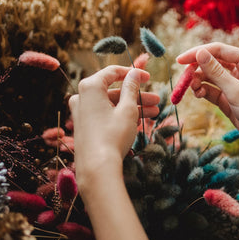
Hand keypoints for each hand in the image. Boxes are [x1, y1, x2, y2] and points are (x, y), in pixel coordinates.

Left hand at [68, 66, 159, 184]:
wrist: (97, 168)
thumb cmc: (113, 135)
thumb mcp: (128, 109)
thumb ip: (131, 88)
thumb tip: (134, 73)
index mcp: (90, 87)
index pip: (113, 72)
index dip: (133, 73)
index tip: (148, 78)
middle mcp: (82, 97)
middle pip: (114, 91)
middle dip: (137, 95)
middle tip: (156, 100)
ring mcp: (81, 112)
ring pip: (111, 104)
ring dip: (133, 107)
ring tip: (154, 113)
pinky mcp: (84, 126)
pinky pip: (105, 115)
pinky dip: (121, 116)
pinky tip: (139, 122)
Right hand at [177, 43, 238, 149]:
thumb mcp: (236, 91)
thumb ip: (216, 72)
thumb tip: (199, 53)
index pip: (218, 50)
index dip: (198, 53)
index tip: (180, 60)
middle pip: (212, 62)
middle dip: (197, 69)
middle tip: (183, 78)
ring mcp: (235, 83)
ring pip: (210, 76)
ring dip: (199, 81)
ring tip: (193, 89)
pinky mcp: (230, 97)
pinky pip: (212, 89)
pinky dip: (203, 91)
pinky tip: (198, 95)